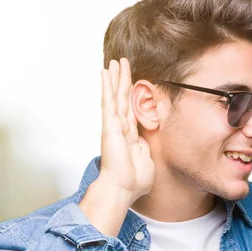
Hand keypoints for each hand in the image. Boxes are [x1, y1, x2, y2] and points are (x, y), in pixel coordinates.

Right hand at [98, 58, 154, 205]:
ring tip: (114, 62)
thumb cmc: (134, 181)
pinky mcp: (109, 125)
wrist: (123, 188)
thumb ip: (145, 150)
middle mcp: (121, 128)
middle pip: (123, 98)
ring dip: (115, 78)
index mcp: (130, 136)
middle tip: (122, 63)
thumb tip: (145, 146)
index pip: (131, 110)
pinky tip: (105, 72)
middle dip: (123, 80)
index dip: (131, 96)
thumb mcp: (147, 161)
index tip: (131, 83)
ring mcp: (114, 125)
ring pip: (115, 95)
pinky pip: (108, 101)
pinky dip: (106, 85)